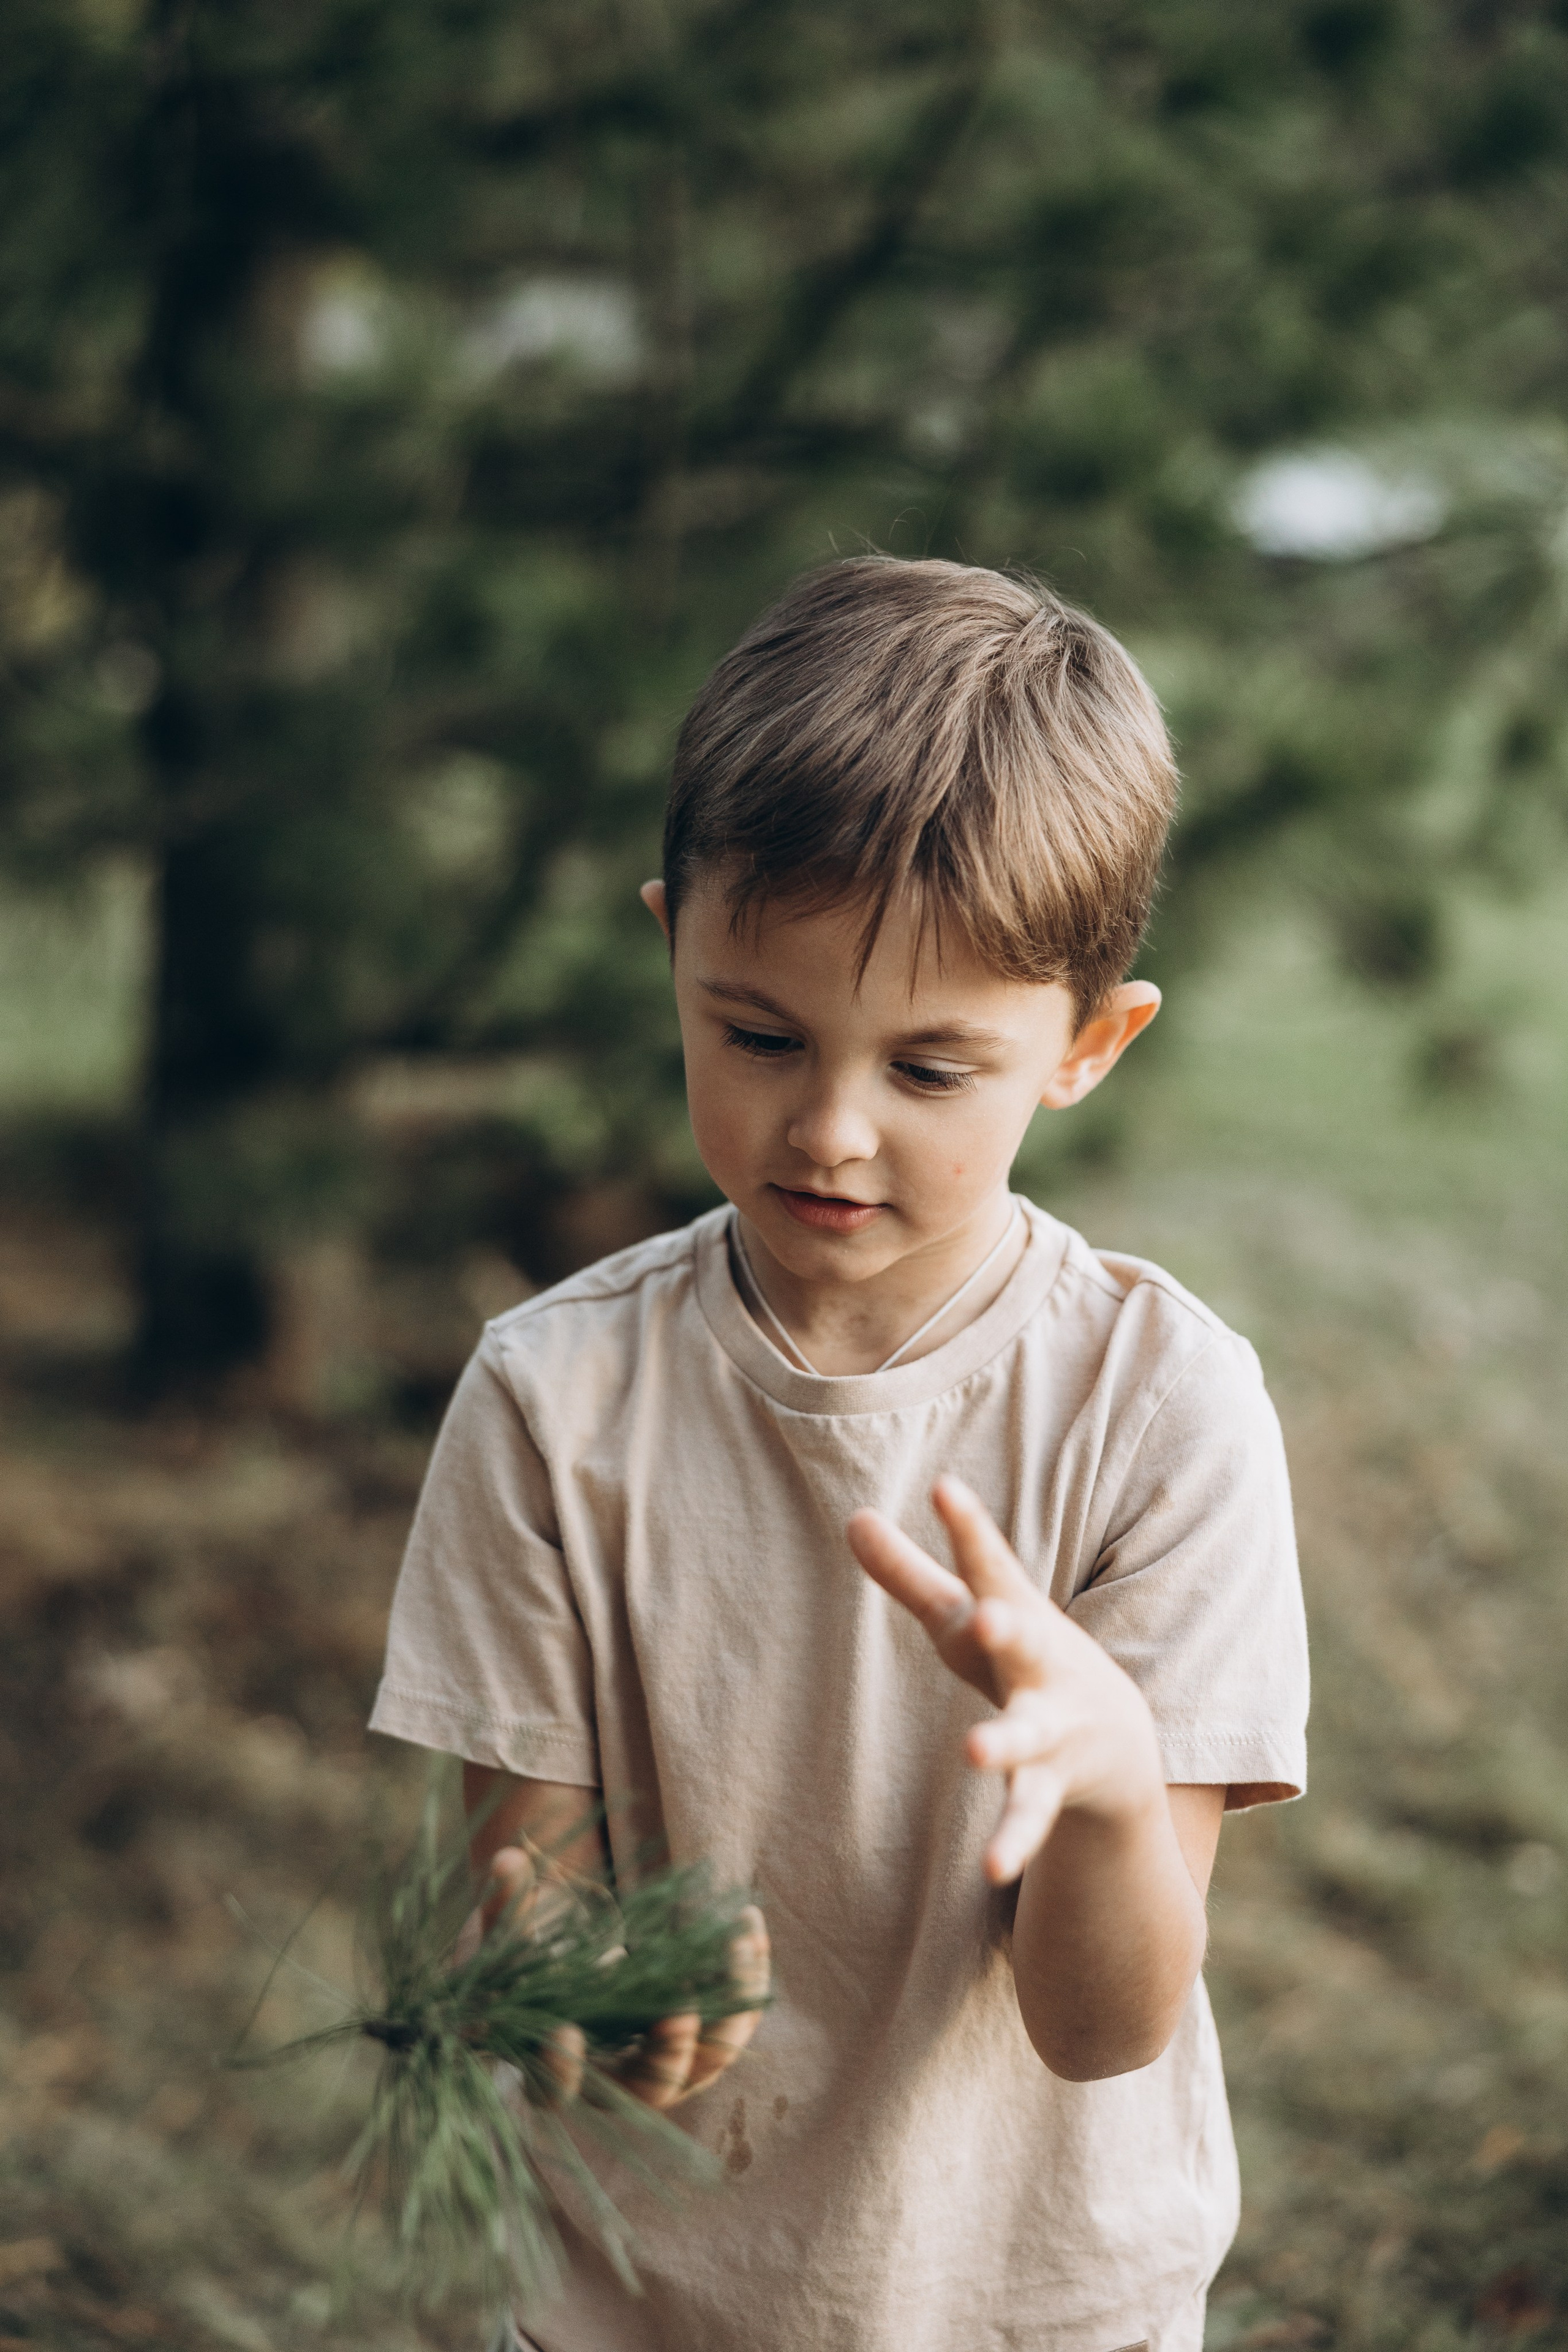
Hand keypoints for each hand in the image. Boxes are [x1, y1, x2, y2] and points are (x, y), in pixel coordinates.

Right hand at [483, 1846, 769, 2110]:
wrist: (578, 1943)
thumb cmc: (531, 1945)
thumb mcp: (509, 1925)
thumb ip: (506, 1901)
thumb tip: (505, 1861)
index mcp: (551, 2059)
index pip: (550, 2090)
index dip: (558, 2070)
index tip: (566, 2032)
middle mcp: (614, 2072)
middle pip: (646, 2091)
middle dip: (667, 2059)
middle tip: (678, 2015)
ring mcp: (663, 2054)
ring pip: (706, 2062)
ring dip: (728, 2013)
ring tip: (737, 1947)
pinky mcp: (701, 2026)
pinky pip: (735, 2018)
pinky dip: (748, 1976)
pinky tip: (749, 1924)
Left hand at [847, 1475, 1163, 1884]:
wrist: (1118, 1741)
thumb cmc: (1020, 1661)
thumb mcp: (963, 1621)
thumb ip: (910, 1575)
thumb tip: (850, 1516)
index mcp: (1014, 1615)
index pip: (988, 1564)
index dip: (967, 1526)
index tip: (944, 1487)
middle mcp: (1040, 1664)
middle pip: (1023, 1641)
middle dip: (1008, 1628)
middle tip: (989, 1617)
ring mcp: (1053, 1726)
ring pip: (1028, 1736)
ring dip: (1003, 1744)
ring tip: (973, 1752)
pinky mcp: (1052, 1784)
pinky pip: (1029, 1815)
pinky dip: (1013, 1840)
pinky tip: (991, 1868)